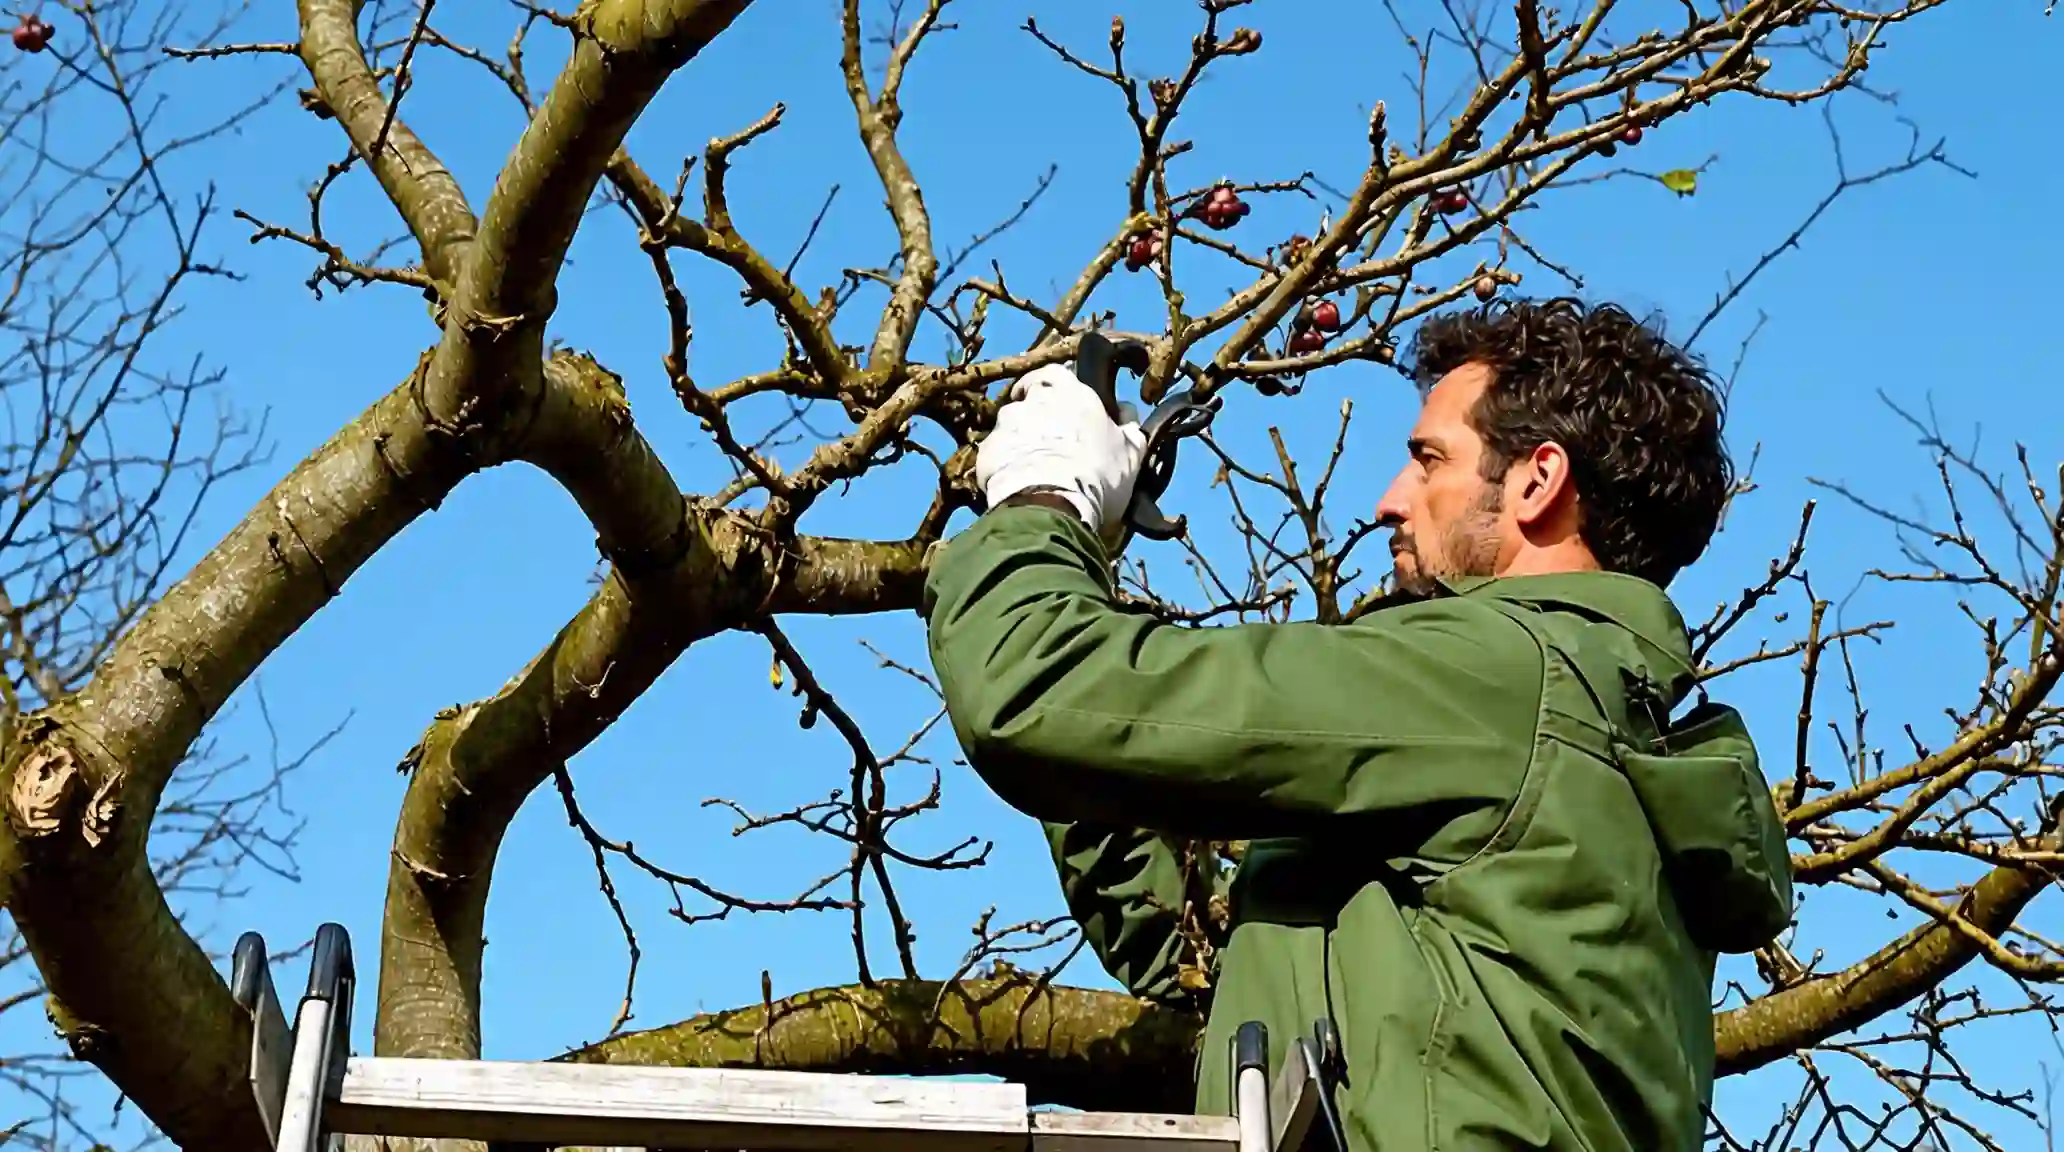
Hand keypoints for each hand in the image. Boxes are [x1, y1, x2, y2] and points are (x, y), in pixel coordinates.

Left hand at [977, 363, 1148, 545]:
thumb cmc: (1098, 476)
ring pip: (1010, 427)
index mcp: (1070, 392)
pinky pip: (994, 455)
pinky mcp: (985, 453)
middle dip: (1036, 415)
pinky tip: (1017, 485)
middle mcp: (1033, 400)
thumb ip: (1128, 425)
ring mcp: (1004, 425)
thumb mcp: (1131, 452)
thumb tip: (1126, 410)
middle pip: (1029, 398)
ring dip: (1019, 441)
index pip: (1057, 372)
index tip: (1059, 399)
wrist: (1053, 509)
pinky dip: (1003, 466)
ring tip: (1033, 468)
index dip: (1055, 384)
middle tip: (1050, 441)